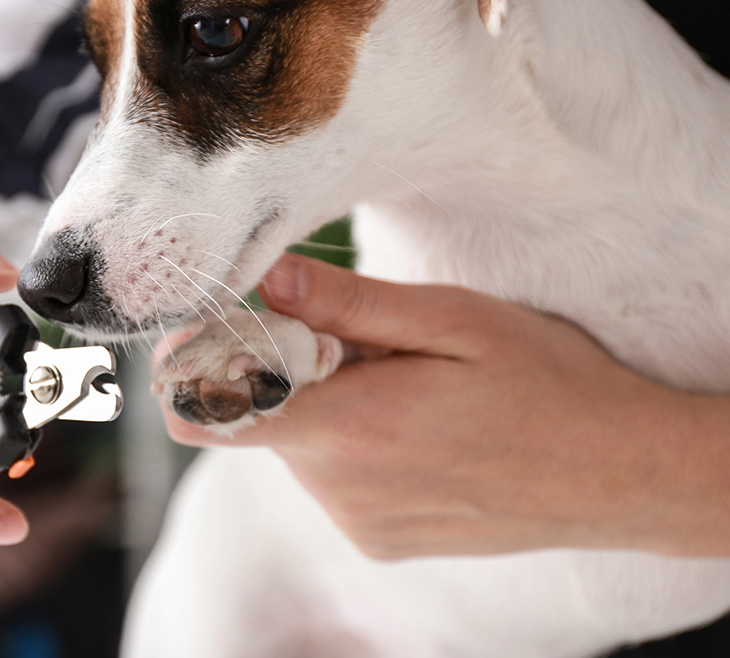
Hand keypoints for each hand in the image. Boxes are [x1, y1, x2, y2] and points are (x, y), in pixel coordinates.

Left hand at [162, 253, 729, 559]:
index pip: (205, 413)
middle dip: (291, 369)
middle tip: (365, 343)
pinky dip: (354, 445)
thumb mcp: (452, 320)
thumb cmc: (546, 382)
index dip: (198, 364)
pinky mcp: (376, 540)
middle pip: (258, 416)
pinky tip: (419, 428)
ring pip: (297, 445)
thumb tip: (264, 279)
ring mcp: (357, 522)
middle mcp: (338, 490)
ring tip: (407, 388)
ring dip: (328, 406)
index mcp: (347, 430)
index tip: (228, 325)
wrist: (620, 474)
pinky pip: (332, 479)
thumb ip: (347, 304)